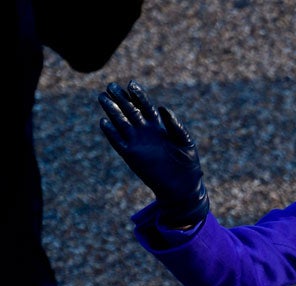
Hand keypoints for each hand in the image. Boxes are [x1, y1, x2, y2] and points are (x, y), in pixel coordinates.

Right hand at [98, 80, 209, 227]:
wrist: (183, 187)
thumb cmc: (188, 163)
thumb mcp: (185, 141)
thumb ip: (175, 125)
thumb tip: (162, 108)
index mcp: (159, 127)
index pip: (146, 106)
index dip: (138, 95)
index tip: (131, 84)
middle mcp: (146, 132)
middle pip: (130, 111)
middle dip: (121, 98)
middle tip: (110, 85)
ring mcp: (137, 143)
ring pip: (121, 123)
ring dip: (112, 111)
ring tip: (102, 97)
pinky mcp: (131, 156)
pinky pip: (117, 142)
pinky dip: (110, 132)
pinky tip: (103, 122)